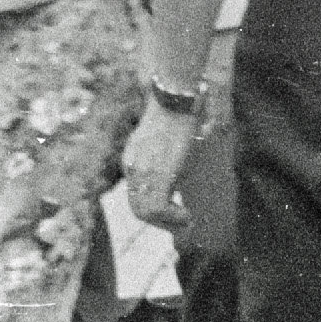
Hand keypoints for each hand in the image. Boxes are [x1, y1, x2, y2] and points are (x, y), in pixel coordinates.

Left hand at [120, 104, 197, 230]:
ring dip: (167, 223)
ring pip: (145, 213)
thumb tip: (187, 150)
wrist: (176, 98)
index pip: (136, 194)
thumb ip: (167, 149)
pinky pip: (157, 209)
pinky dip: (173, 218)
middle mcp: (132, 168)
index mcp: (133, 159)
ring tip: (187, 221)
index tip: (174, 210)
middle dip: (160, 221)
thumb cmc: (177, 109)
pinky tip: (187, 215)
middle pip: (137, 208)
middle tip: (182, 222)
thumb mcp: (167, 133)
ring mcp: (142, 173)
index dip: (154, 209)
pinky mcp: (156, 175)